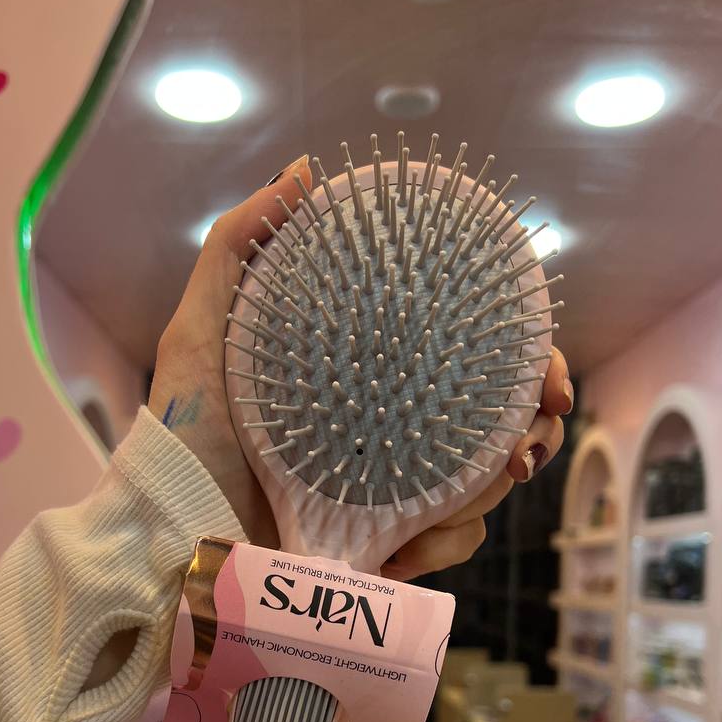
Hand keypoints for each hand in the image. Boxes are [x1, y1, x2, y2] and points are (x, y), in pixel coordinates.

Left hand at [149, 158, 573, 576]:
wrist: (174, 537)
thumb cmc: (185, 434)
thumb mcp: (199, 333)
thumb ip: (238, 246)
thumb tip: (305, 170)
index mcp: (368, 376)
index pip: (466, 355)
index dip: (525, 360)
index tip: (547, 377)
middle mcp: (391, 429)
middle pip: (499, 425)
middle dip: (534, 435)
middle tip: (525, 450)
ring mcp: (393, 492)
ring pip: (484, 490)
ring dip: (484, 494)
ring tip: (456, 501)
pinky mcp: (384, 544)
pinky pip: (447, 547)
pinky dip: (437, 549)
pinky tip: (399, 552)